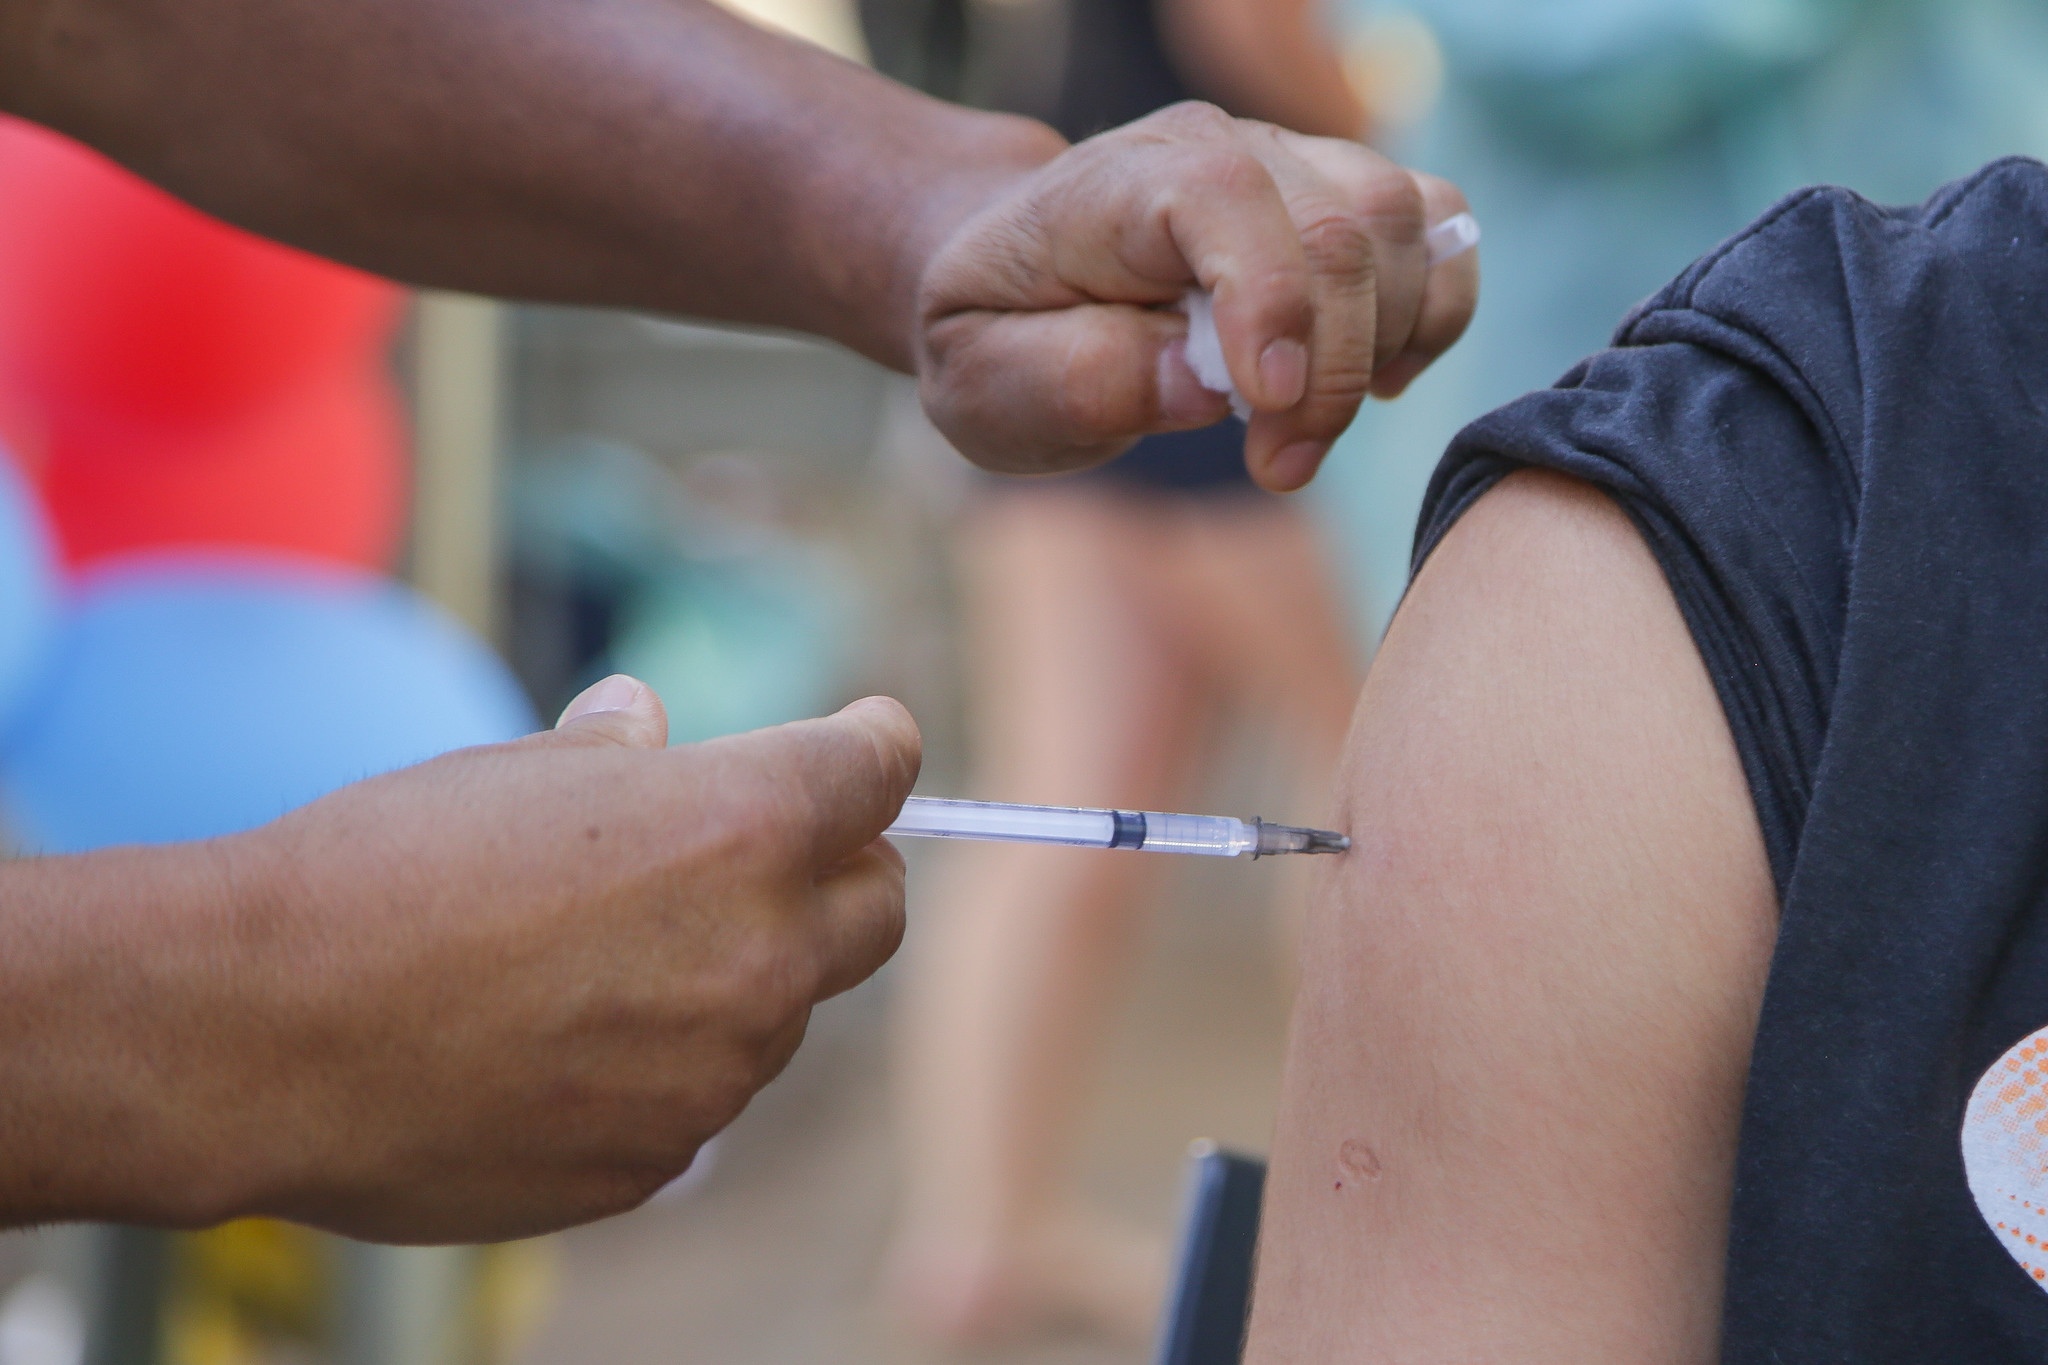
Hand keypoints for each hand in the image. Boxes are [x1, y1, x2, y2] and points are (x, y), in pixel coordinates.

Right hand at [196, 678, 917, 1242]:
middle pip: (877, 909)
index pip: (880, 771)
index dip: (874, 747)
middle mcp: (761, 954)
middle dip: (843, 872)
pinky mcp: (656, 1159)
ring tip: (608, 957)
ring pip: (784, 1013)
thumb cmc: (385, 871)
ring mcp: (716, 1072)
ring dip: (739, 976)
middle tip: (772, 855)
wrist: (261, 1032)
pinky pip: (700, 1098)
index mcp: (746, 826)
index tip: (868, 742)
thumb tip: (647, 723)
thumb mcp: (516, 770)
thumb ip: (620, 756)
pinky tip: (561, 1044)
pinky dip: (665, 1064)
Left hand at [913, 102, 1476, 491]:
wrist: (1025, 285)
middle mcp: (1220, 145)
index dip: (1270, 305)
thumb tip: (1197, 387)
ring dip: (1384, 350)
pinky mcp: (1343, 198)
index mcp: (1119, 181)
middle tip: (1279, 468)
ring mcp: (1293, 162)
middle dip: (1331, 371)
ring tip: (1307, 434)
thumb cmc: (1002, 336)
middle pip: (1338, 225)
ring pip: (1403, 226)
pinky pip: (1439, 231)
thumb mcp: (988, 383)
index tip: (1264, 417)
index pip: (1226, 199)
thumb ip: (1076, 378)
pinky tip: (1379, 381)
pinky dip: (1435, 313)